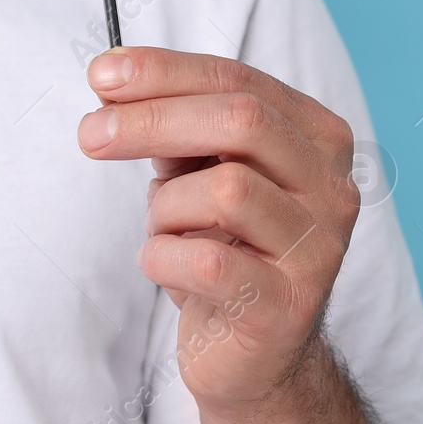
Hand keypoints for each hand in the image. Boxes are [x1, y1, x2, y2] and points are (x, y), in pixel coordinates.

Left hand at [77, 47, 358, 415]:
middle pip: (243, 121)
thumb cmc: (221, 244)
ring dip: (166, 206)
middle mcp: (332, 187)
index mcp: (316, 138)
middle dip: (153, 120)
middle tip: (90, 134)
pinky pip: (207, 262)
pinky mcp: (288, 306)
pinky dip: (163, 257)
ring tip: (161, 228)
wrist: (254, 350)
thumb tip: (111, 77)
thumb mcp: (197, 170)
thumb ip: (169, 122)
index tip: (100, 73)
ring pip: (226, 190)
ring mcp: (319, 248)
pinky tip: (164, 264)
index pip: (237, 80)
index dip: (164, 72)